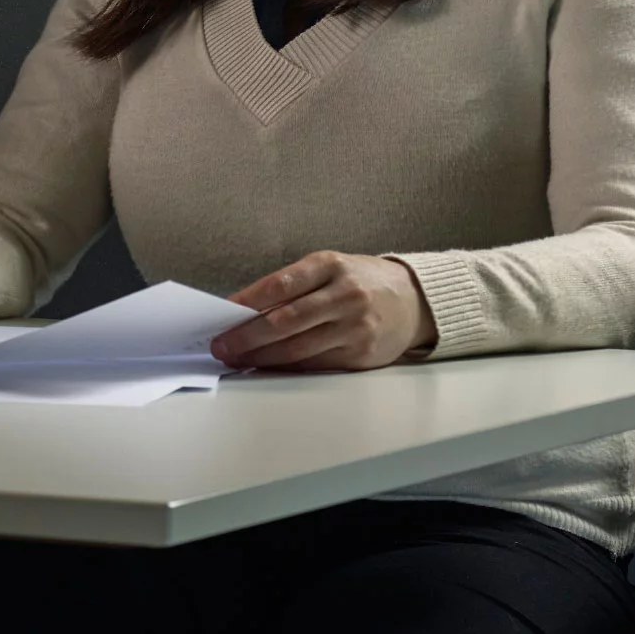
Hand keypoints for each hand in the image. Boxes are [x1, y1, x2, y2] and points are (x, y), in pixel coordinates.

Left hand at [212, 251, 436, 371]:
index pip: (280, 284)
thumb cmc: (359, 282)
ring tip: (236, 358)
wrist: (414, 300)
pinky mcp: (361, 354)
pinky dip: (286, 367)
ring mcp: (355, 327)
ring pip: (297, 348)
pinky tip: (266, 366)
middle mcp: (344, 295)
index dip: (247, 301)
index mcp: (330, 266)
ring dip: (261, 357)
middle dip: (246, 336)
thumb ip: (291, 286)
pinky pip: (315, 364)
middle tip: (221, 345)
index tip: (222, 313)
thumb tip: (242, 311)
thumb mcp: (330, 269)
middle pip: (285, 321)